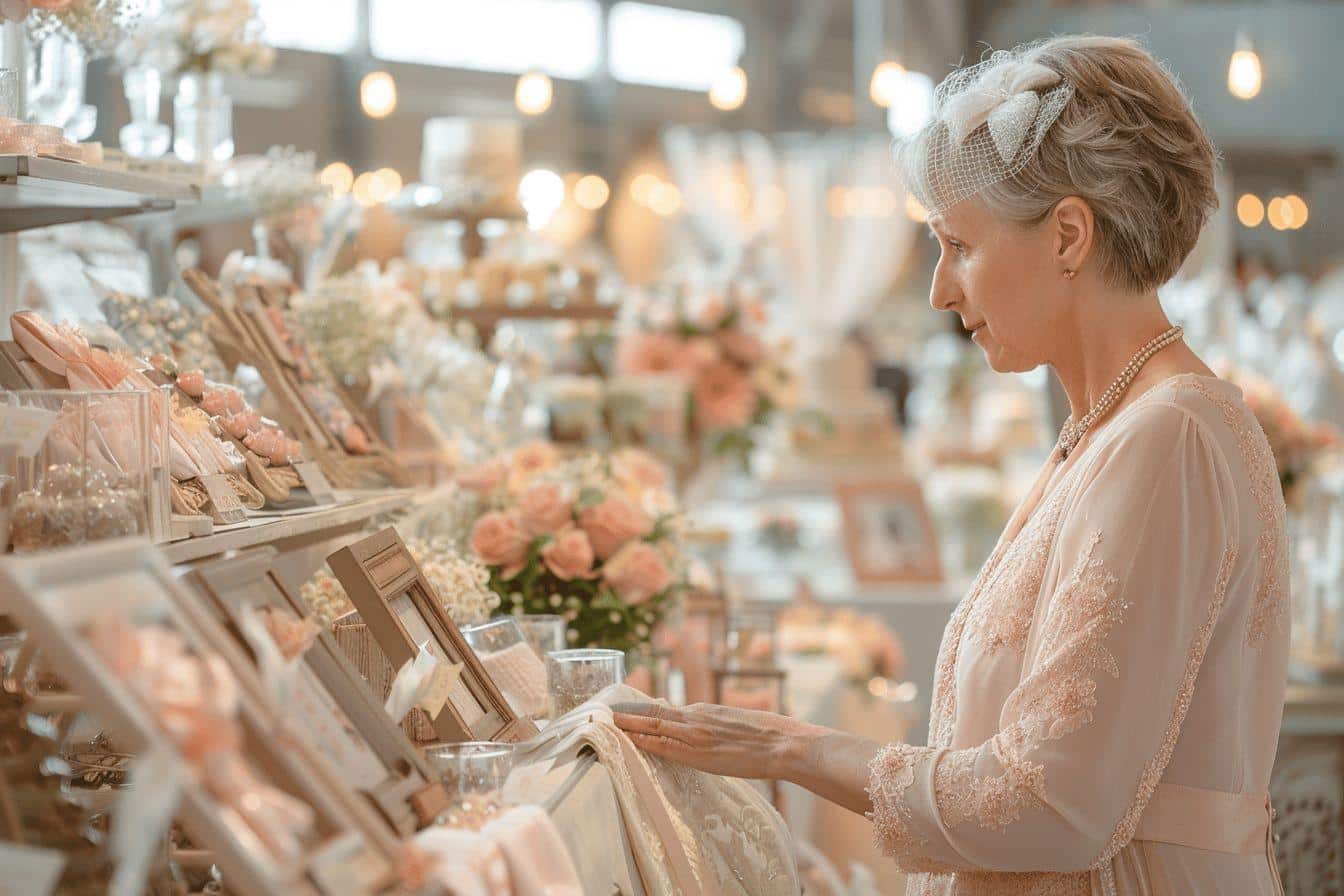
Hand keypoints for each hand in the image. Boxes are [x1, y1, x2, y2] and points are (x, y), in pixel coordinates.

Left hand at [612, 701, 884, 815]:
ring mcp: (695, 734)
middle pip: (653, 714)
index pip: (667, 711)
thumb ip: (714, 723)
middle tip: (602, 712)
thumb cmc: (768, 735)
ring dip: (628, 725)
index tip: (625, 712)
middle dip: (627, 714)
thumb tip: (700, 726)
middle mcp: (696, 718)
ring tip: (605, 723)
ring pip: (652, 725)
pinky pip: (662, 745)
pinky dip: (642, 741)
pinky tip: (626, 741)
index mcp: (705, 710)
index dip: (644, 712)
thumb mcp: (736, 721)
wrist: (783, 744)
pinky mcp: (697, 752)